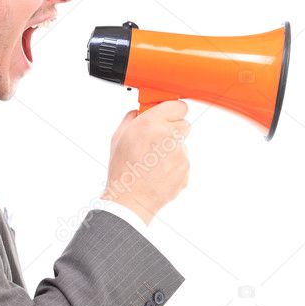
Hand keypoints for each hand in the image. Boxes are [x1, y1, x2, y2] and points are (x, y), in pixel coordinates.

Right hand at [101, 100, 189, 225]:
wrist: (130, 199)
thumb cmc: (122, 169)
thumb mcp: (119, 137)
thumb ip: (132, 118)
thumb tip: (141, 111)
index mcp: (150, 123)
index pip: (178, 106)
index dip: (172, 112)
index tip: (168, 116)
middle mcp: (168, 136)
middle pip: (184, 124)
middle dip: (173, 130)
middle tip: (158, 141)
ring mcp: (180, 154)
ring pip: (182, 145)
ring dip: (172, 150)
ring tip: (154, 163)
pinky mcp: (185, 169)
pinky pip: (183, 162)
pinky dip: (174, 166)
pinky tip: (159, 173)